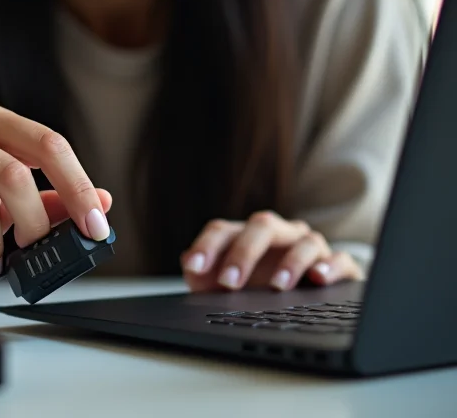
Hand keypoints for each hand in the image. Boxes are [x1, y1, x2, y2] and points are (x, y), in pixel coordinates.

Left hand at [181, 211, 362, 291]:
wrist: (303, 303)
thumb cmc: (255, 290)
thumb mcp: (223, 286)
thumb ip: (201, 273)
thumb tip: (188, 263)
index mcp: (247, 235)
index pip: (223, 230)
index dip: (206, 246)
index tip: (195, 267)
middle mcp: (280, 235)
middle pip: (262, 225)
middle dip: (243, 253)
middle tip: (229, 283)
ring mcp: (310, 247)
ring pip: (304, 241)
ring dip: (290, 262)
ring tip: (276, 286)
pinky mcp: (339, 266)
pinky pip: (341, 259)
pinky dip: (331, 266)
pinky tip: (319, 278)